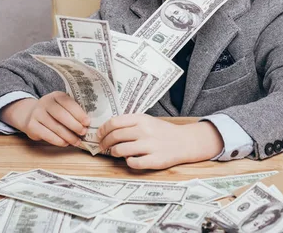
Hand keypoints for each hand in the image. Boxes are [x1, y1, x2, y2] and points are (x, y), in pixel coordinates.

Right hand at [0, 91, 89, 147]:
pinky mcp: (31, 126)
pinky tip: (65, 143)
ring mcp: (36, 114)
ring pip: (55, 126)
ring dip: (68, 136)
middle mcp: (45, 102)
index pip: (68, 103)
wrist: (31, 114)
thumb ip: (73, 111)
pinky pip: (47, 135)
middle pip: (61, 115)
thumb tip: (88, 124)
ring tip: (77, 141)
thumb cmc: (54, 112)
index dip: (78, 113)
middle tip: (83, 132)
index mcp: (56, 95)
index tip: (87, 122)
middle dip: (74, 125)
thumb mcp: (62, 106)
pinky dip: (58, 140)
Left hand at [96, 114, 223, 169]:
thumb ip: (129, 123)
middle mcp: (145, 131)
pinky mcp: (155, 160)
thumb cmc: (161, 131)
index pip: (114, 122)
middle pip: (115, 136)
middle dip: (104, 143)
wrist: (184, 142)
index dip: (103, 130)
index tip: (99, 135)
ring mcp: (150, 146)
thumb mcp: (147, 120)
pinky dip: (128, 162)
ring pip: (121, 150)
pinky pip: (133, 163)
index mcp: (141, 119)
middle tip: (102, 146)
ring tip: (115, 153)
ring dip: (114, 152)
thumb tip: (106, 130)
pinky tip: (130, 160)